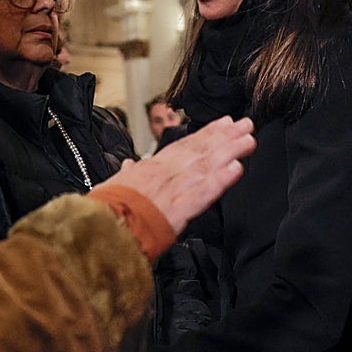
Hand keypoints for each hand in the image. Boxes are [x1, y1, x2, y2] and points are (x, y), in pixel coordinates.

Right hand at [97, 115, 254, 233]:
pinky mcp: (179, 208)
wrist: (102, 228)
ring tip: (249, 141)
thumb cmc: (107, 209)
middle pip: (201, 150)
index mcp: (152, 167)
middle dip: (226, 136)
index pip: (184, 145)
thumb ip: (127, 174)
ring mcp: (174, 188)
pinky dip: (221, 180)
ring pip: (207, 165)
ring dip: (230, 151)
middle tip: (247, 124)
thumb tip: (128, 165)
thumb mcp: (114, 185)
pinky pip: (204, 192)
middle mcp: (166, 172)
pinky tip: (237, 169)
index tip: (224, 123)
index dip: (207, 133)